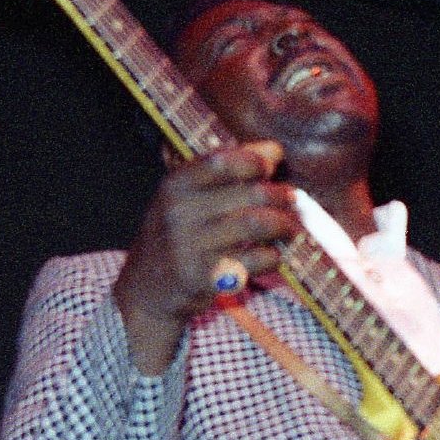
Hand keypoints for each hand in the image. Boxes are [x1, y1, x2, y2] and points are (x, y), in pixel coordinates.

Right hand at [113, 140, 299, 372]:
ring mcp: (190, 246)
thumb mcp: (187, 196)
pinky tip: (272, 255)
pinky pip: (255, 259)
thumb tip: (273, 149)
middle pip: (251, 193)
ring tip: (290, 228)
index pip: (224, 162)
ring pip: (257, 224)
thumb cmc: (177, 235)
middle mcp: (180, 212)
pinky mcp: (205, 277)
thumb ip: (228, 170)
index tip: (270, 168)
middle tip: (293, 201)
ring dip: (283, 225)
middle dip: (281, 196)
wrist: (146, 289)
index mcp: (176, 184)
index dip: (256, 162)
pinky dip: (272, 256)